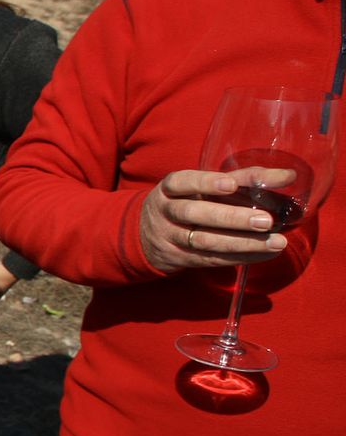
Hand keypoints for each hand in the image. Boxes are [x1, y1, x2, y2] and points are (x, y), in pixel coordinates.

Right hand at [139, 167, 291, 273]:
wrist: (146, 235)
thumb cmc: (187, 202)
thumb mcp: (202, 187)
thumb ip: (241, 179)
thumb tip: (288, 176)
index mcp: (171, 187)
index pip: (186, 181)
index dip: (207, 182)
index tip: (232, 184)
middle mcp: (166, 211)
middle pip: (195, 213)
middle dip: (231, 217)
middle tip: (266, 220)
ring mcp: (170, 236)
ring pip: (204, 240)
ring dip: (242, 242)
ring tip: (276, 242)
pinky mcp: (179, 258)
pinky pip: (210, 259)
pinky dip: (240, 257)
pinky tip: (265, 254)